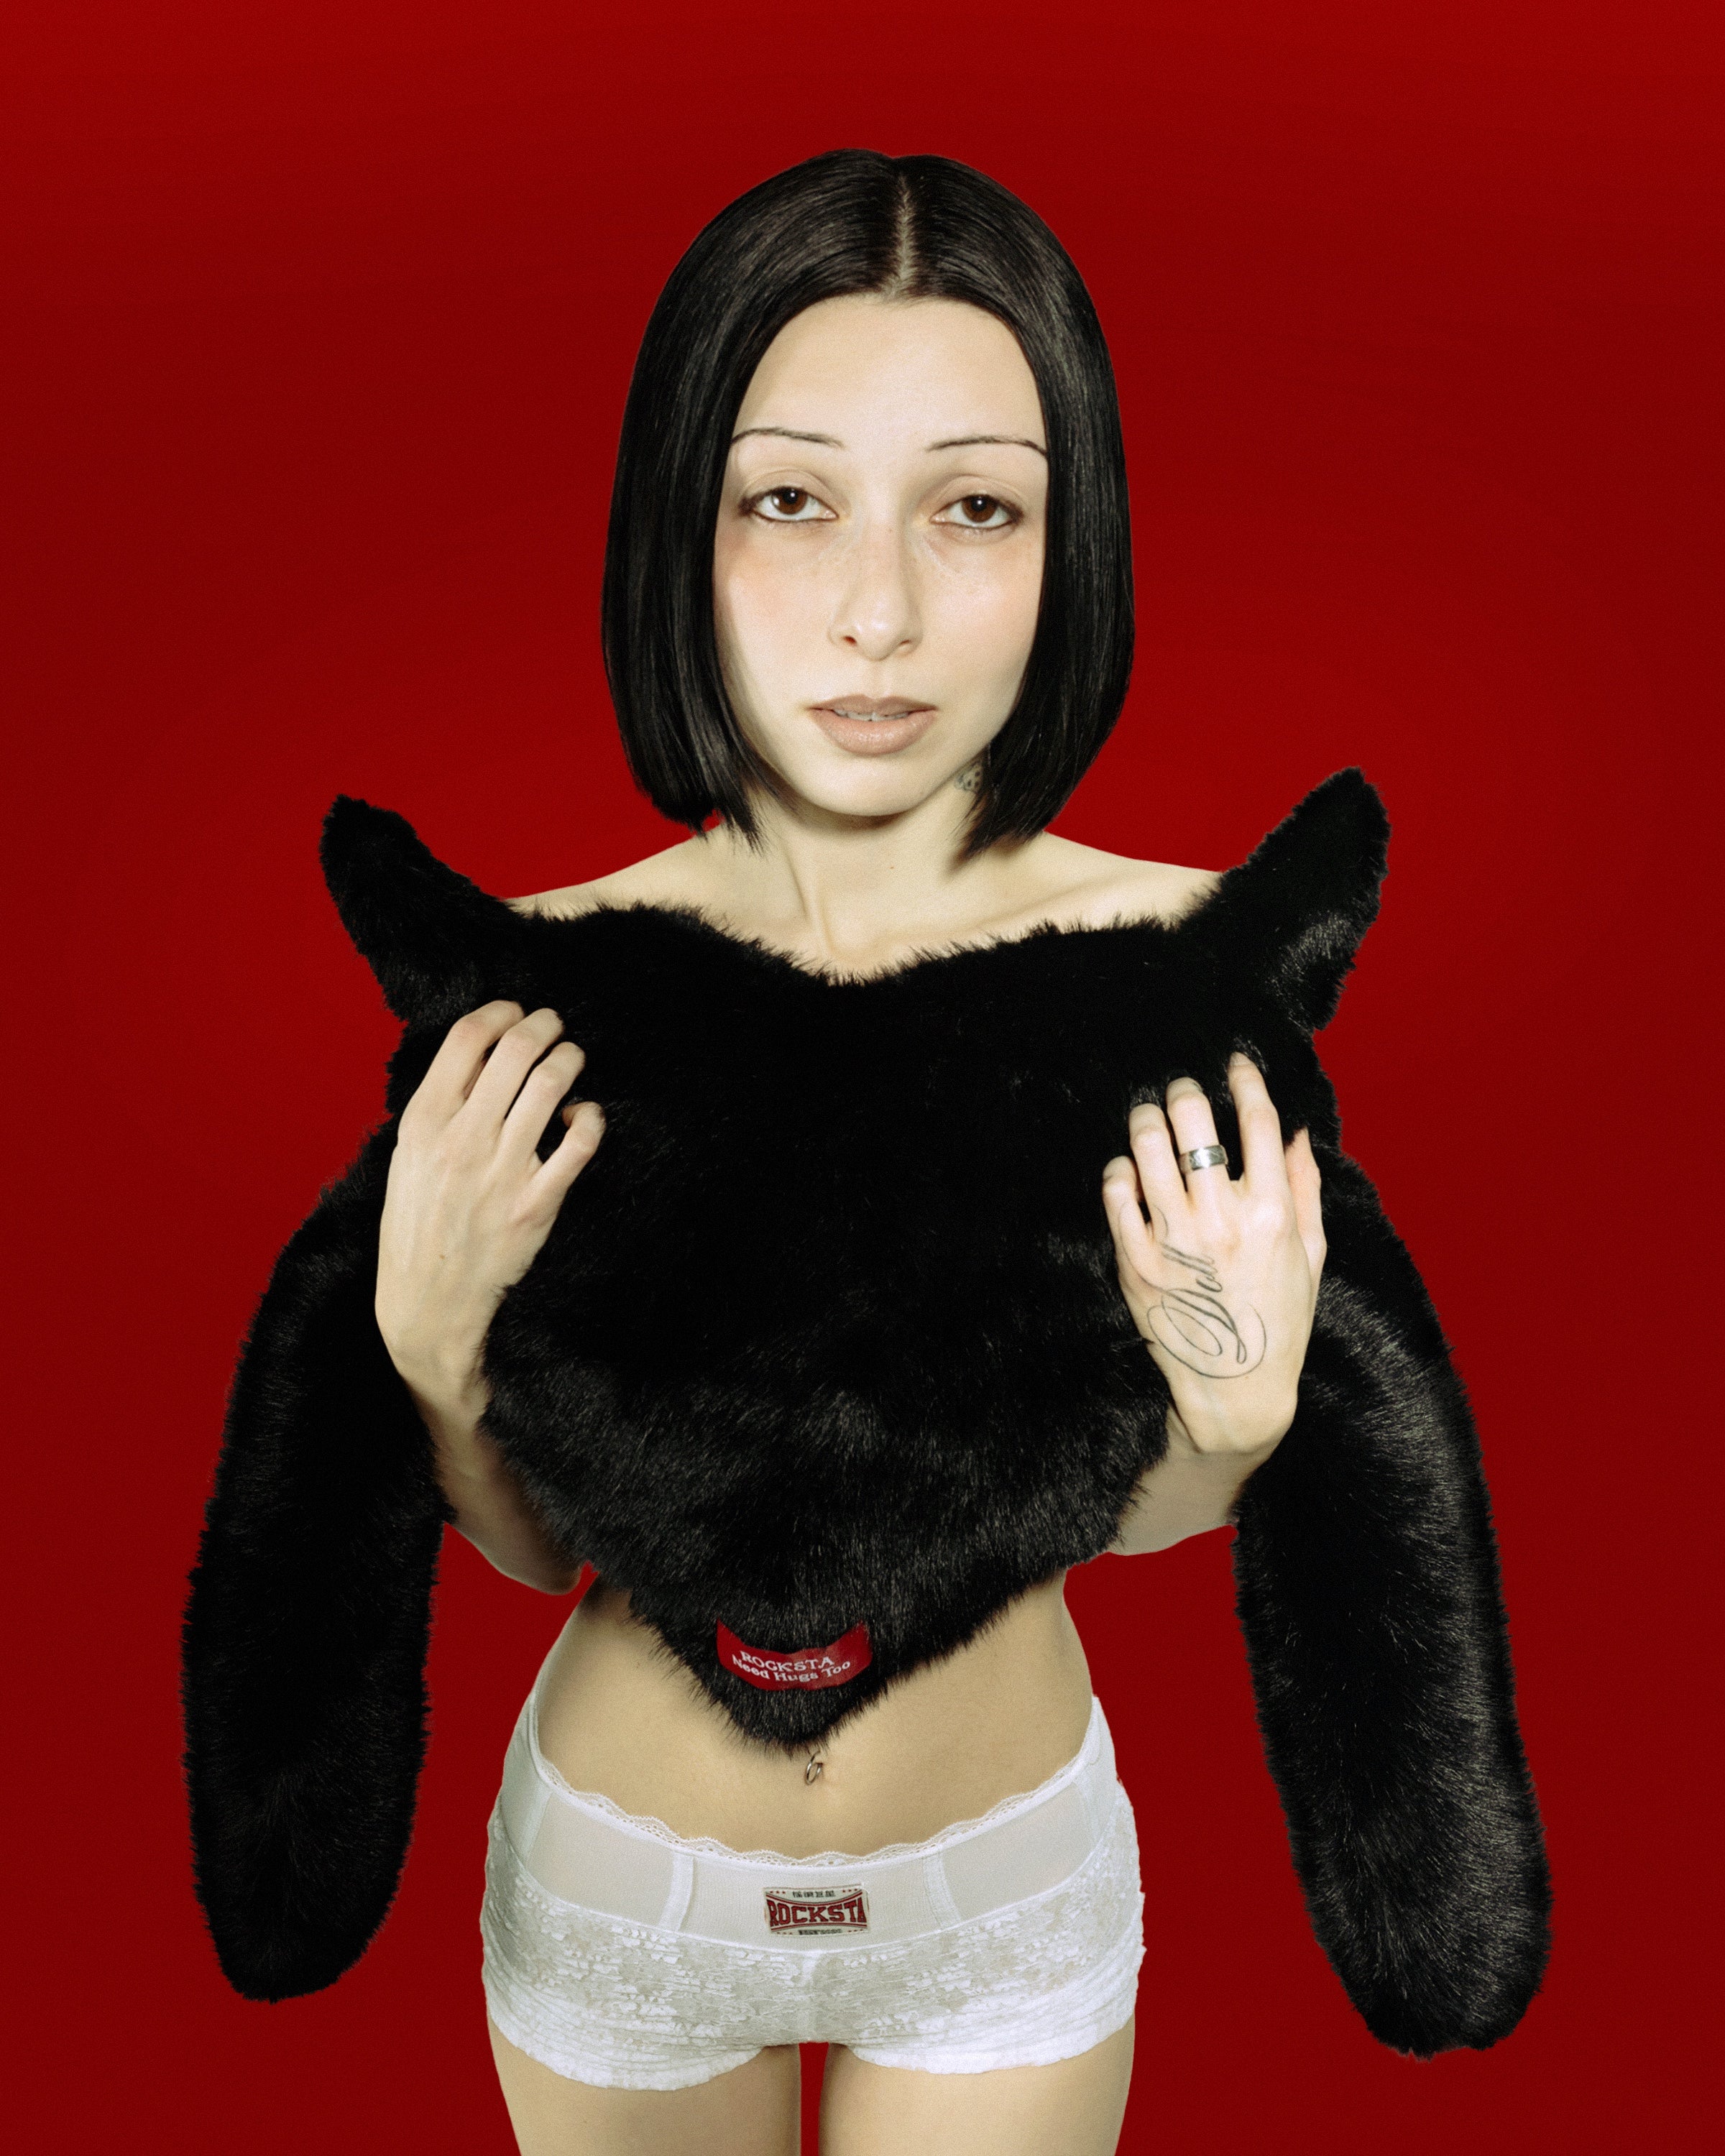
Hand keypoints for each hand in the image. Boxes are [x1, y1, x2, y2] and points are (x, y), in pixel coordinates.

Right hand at [375, 1001, 603, 1404]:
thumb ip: (439, 1106)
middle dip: (543, 1026)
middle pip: (515, 1051)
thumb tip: (480, 1054)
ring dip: (569, 1059)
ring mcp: (503, 1171)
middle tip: (553, 1025)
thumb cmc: (418, 1224)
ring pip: (551, 1085)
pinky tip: (584, 1115)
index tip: (514, 1011)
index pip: (467, 1039)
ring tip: (570, 1058)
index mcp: (424, 1123)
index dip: (499, 1012)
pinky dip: (590, 1117)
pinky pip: (580, 1142)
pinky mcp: (537, 1204)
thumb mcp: (408, 1158)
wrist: (426, 1304)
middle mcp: (463, 1140)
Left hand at [1102, 1055, 1324, 1459]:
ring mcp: (1173, 1240)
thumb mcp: (1310, 1254)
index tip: (1233, 1064)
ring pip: (1147, 1148)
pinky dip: (1120, 1170)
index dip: (1244, 1081)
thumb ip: (1304, 1188)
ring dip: (1147, 1120)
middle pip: (1194, 1122)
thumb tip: (1296, 1131)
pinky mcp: (1135, 1262)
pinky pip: (1116, 1193)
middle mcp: (1221, 1220)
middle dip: (1185, 1093)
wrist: (1235, 1390)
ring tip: (1149, 1118)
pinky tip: (1129, 1170)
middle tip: (1182, 1092)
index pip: (1257, 1122)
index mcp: (1271, 1214)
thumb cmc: (1278, 1320)